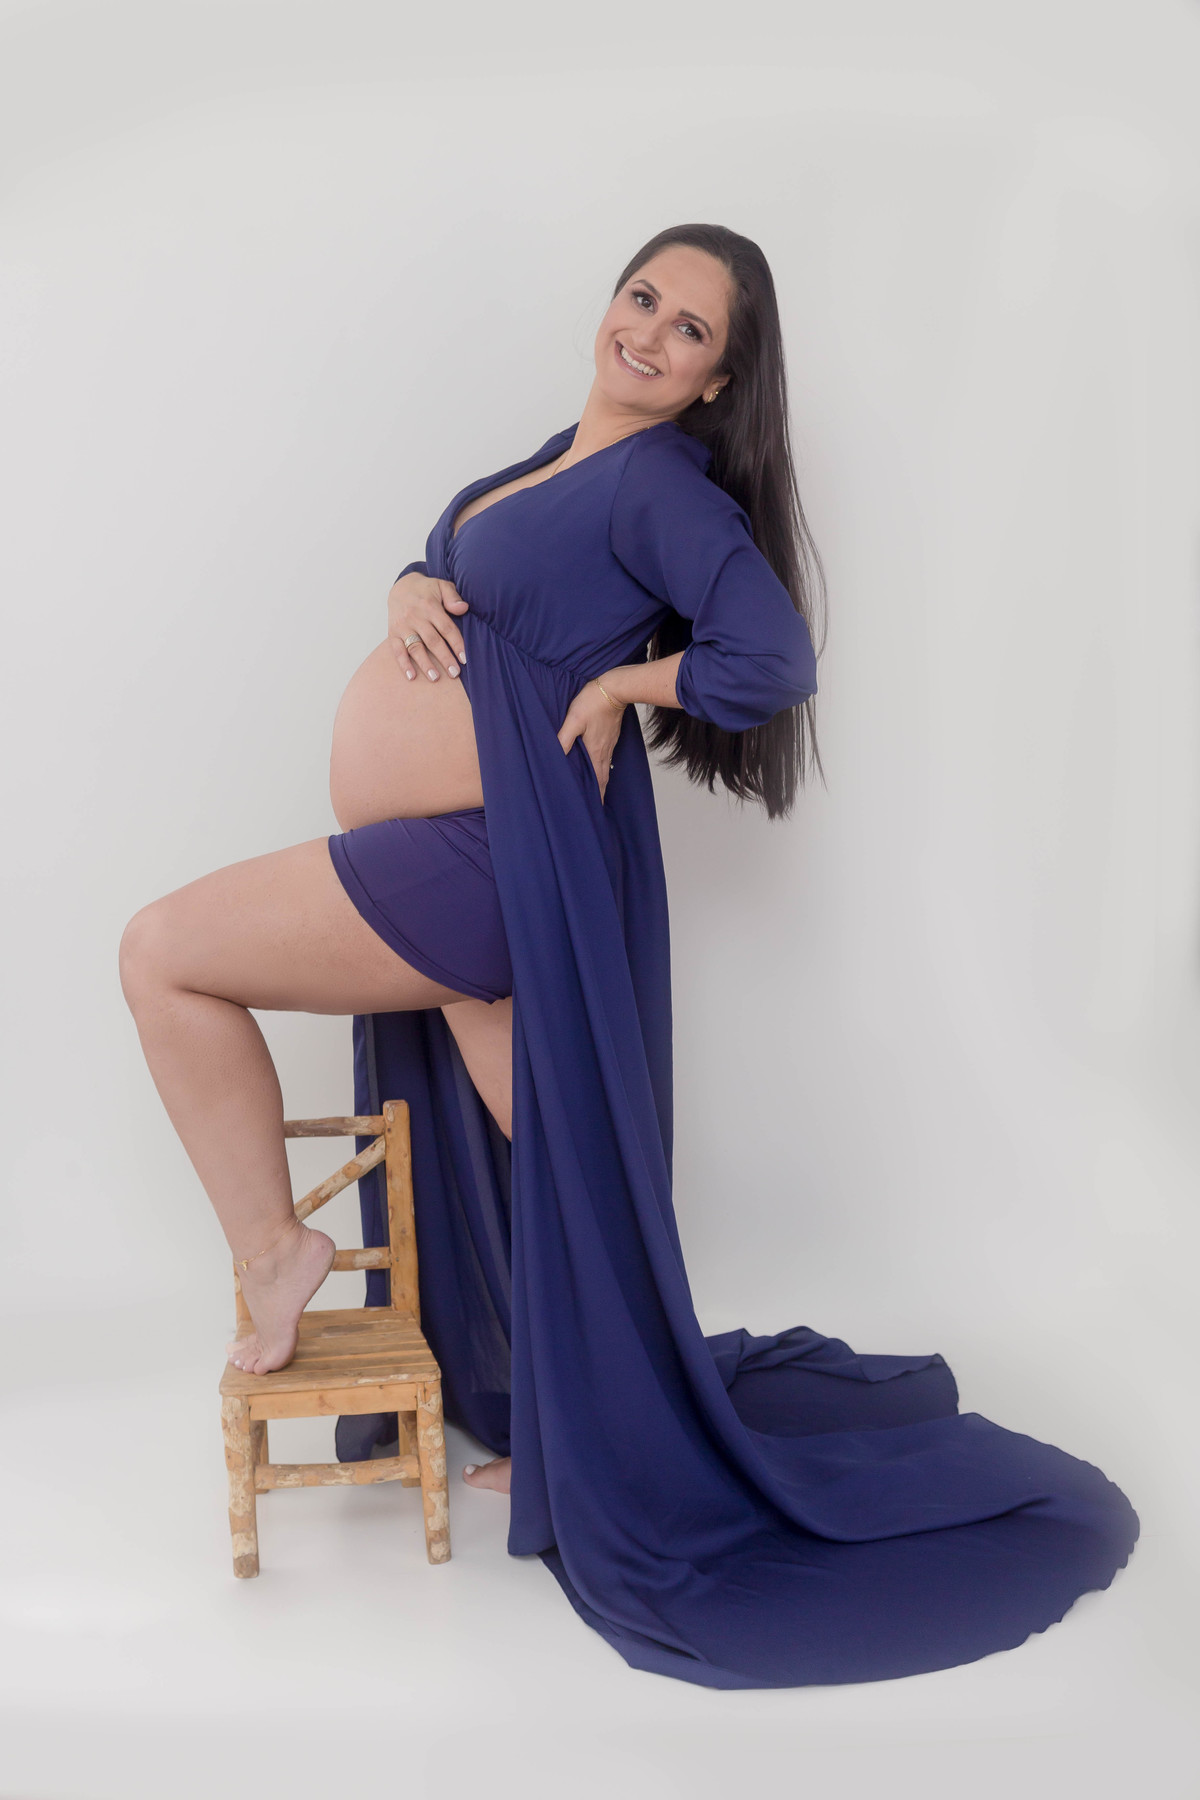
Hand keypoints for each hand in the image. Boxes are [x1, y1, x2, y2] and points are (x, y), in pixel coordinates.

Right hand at [387, 572, 468, 680]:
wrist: (400, 587)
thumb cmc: (426, 590)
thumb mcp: (441, 586)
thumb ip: (453, 597)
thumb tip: (463, 608)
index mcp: (430, 606)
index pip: (446, 628)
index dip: (456, 644)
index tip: (465, 658)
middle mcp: (415, 617)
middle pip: (432, 641)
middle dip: (444, 658)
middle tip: (455, 673)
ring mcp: (403, 626)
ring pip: (415, 647)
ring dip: (425, 664)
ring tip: (435, 678)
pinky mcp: (393, 633)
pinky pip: (397, 650)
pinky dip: (403, 664)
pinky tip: (411, 676)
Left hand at [557, 678, 626, 801]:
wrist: (614, 688)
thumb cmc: (592, 702)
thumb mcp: (574, 720)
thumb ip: (564, 738)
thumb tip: (555, 756)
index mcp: (595, 751)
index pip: (597, 780)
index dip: (597, 796)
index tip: (595, 809)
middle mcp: (604, 751)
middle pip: (603, 778)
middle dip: (600, 793)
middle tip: (597, 806)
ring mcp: (609, 743)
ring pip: (605, 768)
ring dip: (602, 781)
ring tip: (599, 791)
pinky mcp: (611, 735)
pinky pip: (608, 757)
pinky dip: (604, 767)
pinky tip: (601, 766)